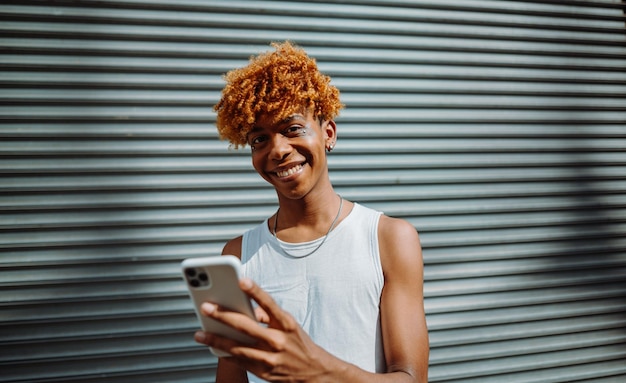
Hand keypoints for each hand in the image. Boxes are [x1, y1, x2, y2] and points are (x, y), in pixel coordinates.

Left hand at [194, 278, 335, 381]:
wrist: (314, 372)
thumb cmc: (299, 344)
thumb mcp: (289, 325)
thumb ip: (268, 316)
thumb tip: (246, 310)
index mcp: (286, 324)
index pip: (269, 304)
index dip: (255, 291)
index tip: (241, 280)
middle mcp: (278, 340)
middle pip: (246, 326)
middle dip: (223, 316)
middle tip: (206, 307)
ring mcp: (270, 358)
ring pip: (237, 347)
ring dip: (216, 340)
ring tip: (200, 334)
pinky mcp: (264, 372)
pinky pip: (240, 361)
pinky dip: (225, 354)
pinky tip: (213, 348)